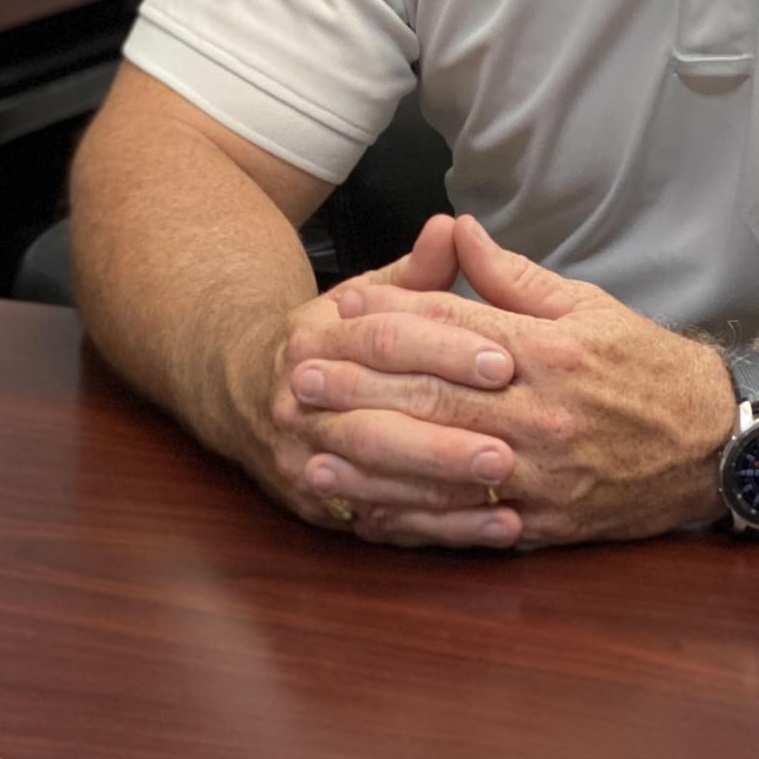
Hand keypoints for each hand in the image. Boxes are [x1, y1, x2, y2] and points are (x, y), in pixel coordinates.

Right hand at [243, 215, 527, 548]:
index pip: (386, 342)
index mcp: (316, 337)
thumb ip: (417, 273)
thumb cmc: (333, 341)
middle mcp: (301, 402)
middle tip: (511, 449)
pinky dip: (445, 530)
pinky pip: (387, 523)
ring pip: (378, 478)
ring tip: (509, 492)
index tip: (505, 362)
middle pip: (377, 422)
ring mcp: (305, 458)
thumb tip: (453, 227)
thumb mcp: (366, 297)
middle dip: (445, 440)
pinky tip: (499, 528)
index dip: (446, 350)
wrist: (246, 394)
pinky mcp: (322, 506)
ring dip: (445, 491)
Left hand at [290, 217, 735, 545]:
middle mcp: (542, 413)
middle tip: (300, 378)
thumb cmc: (646, 367)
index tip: (340, 309)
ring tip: (313, 454)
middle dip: (360, 388)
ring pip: (442, 468)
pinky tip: (370, 514)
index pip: (455, 329)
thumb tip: (459, 231)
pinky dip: (416, 522)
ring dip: (371, 464)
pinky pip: (470, 525)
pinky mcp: (546, 522)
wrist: (714, 444)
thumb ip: (514, 276)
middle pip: (434, 398)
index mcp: (551, 351)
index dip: (392, 316)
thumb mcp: (588, 306)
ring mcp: (542, 474)